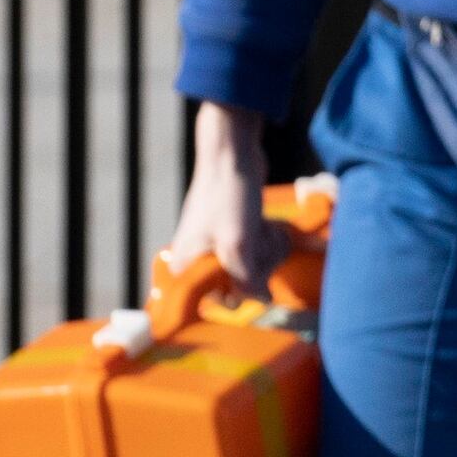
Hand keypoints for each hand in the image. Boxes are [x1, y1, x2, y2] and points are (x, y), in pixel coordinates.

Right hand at [170, 102, 287, 296]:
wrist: (233, 155)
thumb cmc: (227, 196)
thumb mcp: (237, 243)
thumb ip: (246, 279)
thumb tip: (263, 301)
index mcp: (186, 266)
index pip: (215, 301)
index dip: (240, 291)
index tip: (251, 270)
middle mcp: (199, 260)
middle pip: (241, 285)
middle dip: (259, 263)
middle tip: (256, 238)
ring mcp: (219, 247)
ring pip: (256, 267)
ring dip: (268, 249)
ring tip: (262, 227)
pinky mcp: (237, 235)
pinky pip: (260, 250)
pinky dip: (270, 240)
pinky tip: (269, 225)